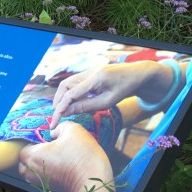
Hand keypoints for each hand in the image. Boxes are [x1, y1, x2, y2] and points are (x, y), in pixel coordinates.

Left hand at [17, 121, 119, 191]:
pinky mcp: (51, 190)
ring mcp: (41, 183)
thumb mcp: (73, 129)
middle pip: (24, 163)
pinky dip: (47, 174)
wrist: (95, 182)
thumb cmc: (82, 155)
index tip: (44, 139)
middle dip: (32, 155)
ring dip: (39, 165)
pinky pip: (42, 180)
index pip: (22, 148)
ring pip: (32, 173)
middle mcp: (32, 172)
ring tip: (54, 157)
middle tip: (48, 148)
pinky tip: (61, 167)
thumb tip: (54, 133)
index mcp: (32, 156)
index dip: (33, 141)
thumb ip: (59, 127)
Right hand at [49, 60, 174, 127]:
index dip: (61, 107)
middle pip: (64, 85)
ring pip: (67, 83)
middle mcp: (89, 72)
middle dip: (58, 101)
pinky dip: (69, 93)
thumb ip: (87, 106)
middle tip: (56, 116)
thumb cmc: (124, 89)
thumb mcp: (108, 101)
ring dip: (62, 97)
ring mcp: (88, 71)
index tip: (55, 120)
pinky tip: (71, 104)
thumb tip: (67, 111)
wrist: (135, 74)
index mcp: (96, 78)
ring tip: (61, 111)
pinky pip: (74, 83)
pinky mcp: (89, 73)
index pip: (71, 93)